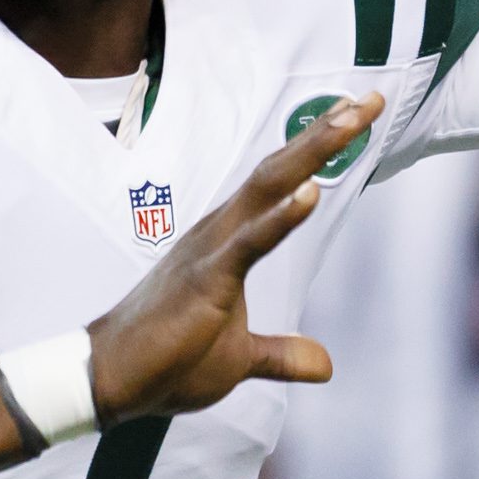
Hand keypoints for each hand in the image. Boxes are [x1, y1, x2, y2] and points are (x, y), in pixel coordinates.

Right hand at [88, 92, 383, 421]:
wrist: (110, 378)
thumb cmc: (166, 359)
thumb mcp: (239, 360)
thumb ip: (280, 354)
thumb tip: (323, 364)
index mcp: (226, 240)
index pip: (279, 183)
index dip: (317, 150)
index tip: (356, 117)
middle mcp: (219, 231)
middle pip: (279, 171)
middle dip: (325, 134)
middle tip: (368, 100)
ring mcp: (211, 250)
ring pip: (268, 189)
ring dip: (311, 154)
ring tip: (350, 122)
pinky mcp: (206, 279)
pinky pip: (249, 242)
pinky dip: (282, 217)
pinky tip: (311, 193)